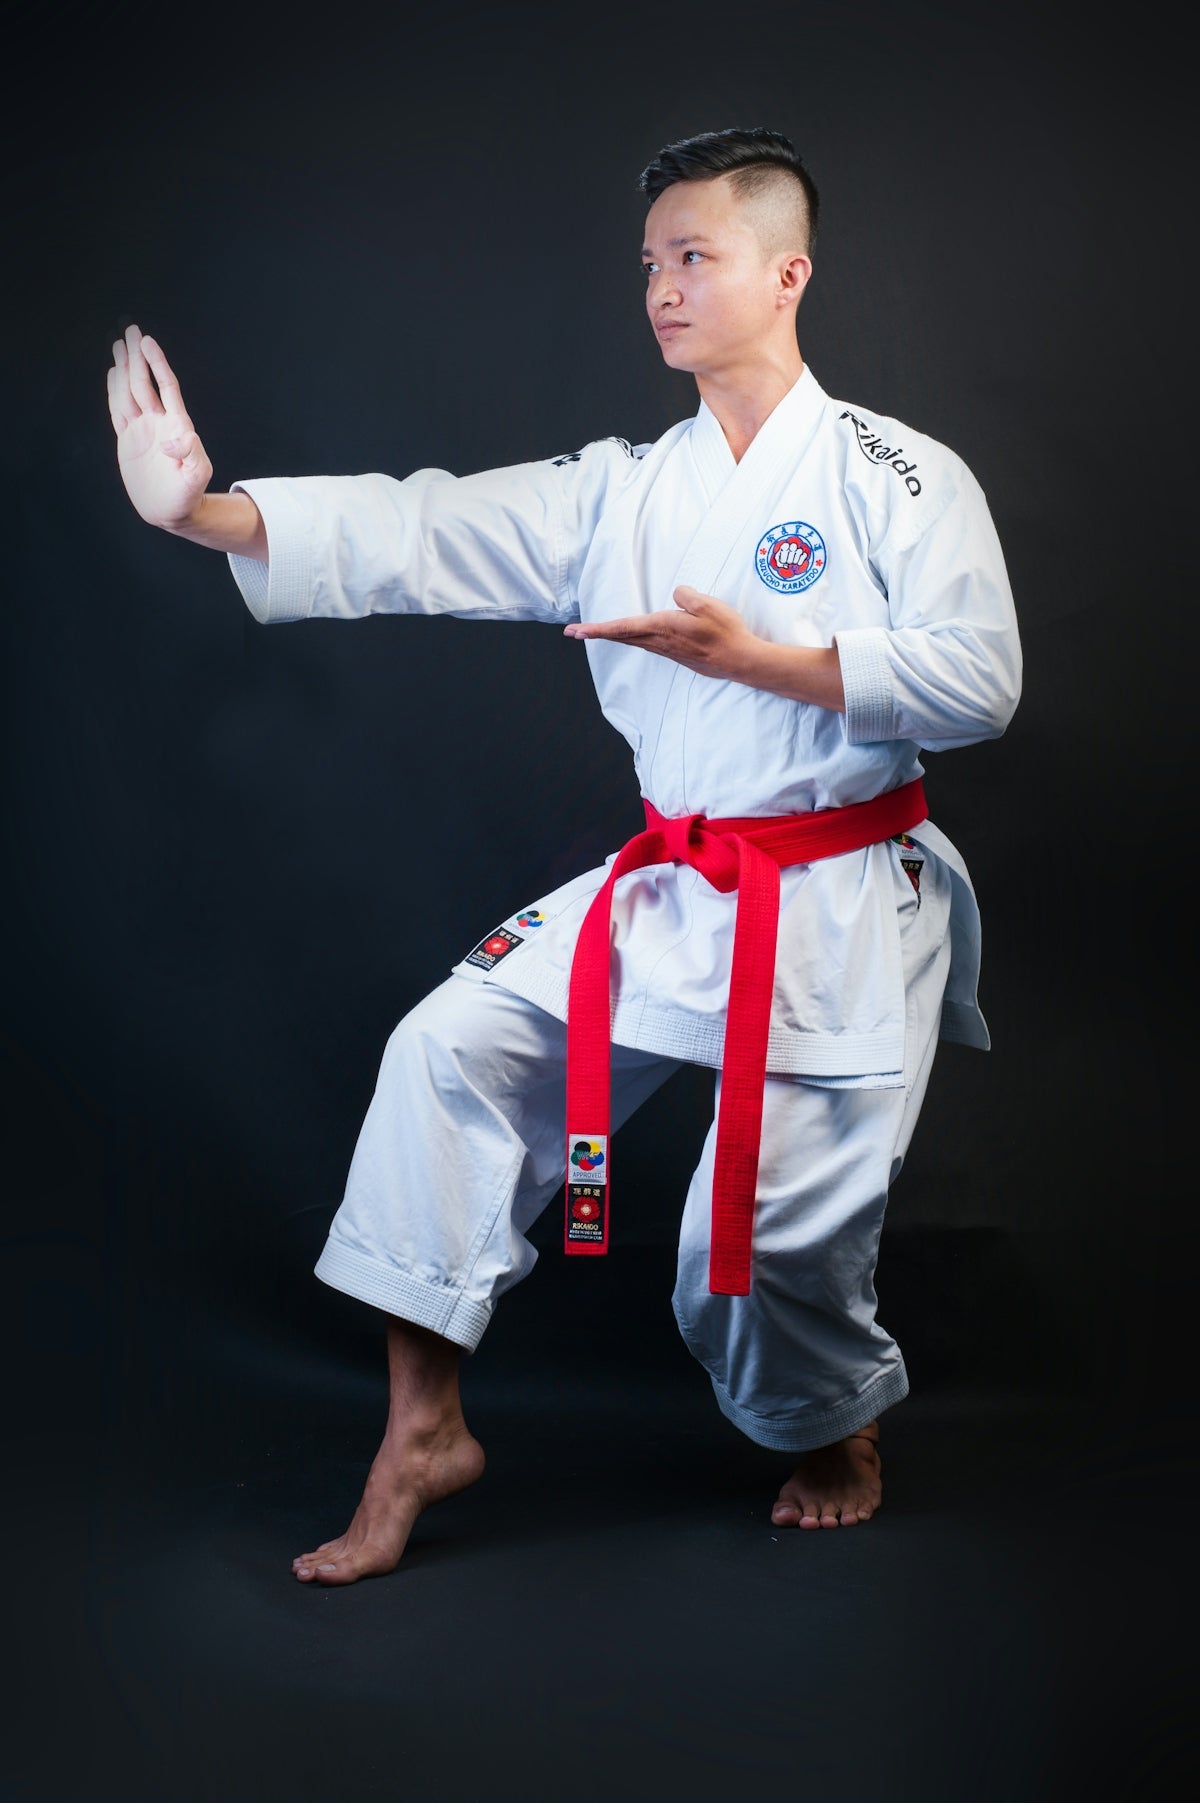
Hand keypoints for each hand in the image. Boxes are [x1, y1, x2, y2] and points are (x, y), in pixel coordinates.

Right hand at [107, 324, 213, 532]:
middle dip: (137, 357)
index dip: (156, 363)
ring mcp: (142, 430)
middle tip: (130, 331)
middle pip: (144, 383)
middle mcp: (158, 422)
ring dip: (124, 369)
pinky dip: (114, 391)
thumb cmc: (188, 496)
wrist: (172, 511)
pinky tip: (113, 375)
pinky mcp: (128, 440)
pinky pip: (118, 410)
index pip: (165, 387)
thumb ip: (192, 455)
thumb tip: (175, 436)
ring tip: (119, 345)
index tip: (147, 342)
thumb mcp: (196, 478)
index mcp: (175, 425)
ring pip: (130, 392)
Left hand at [563, 584, 757, 680]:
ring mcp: (668, 650)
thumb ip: (686, 596)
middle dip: (596, 633)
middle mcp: (660, 641)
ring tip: (595, 631)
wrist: (741, 661)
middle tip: (571, 632)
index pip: (623, 627)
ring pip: (633, 641)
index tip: (577, 631)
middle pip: (622, 636)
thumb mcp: (708, 605)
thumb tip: (676, 596)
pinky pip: (647, 644)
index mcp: (663, 627)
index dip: (598, 628)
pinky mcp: (676, 655)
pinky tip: (632, 637)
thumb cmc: (726, 632)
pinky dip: (631, 639)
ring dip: (612, 635)